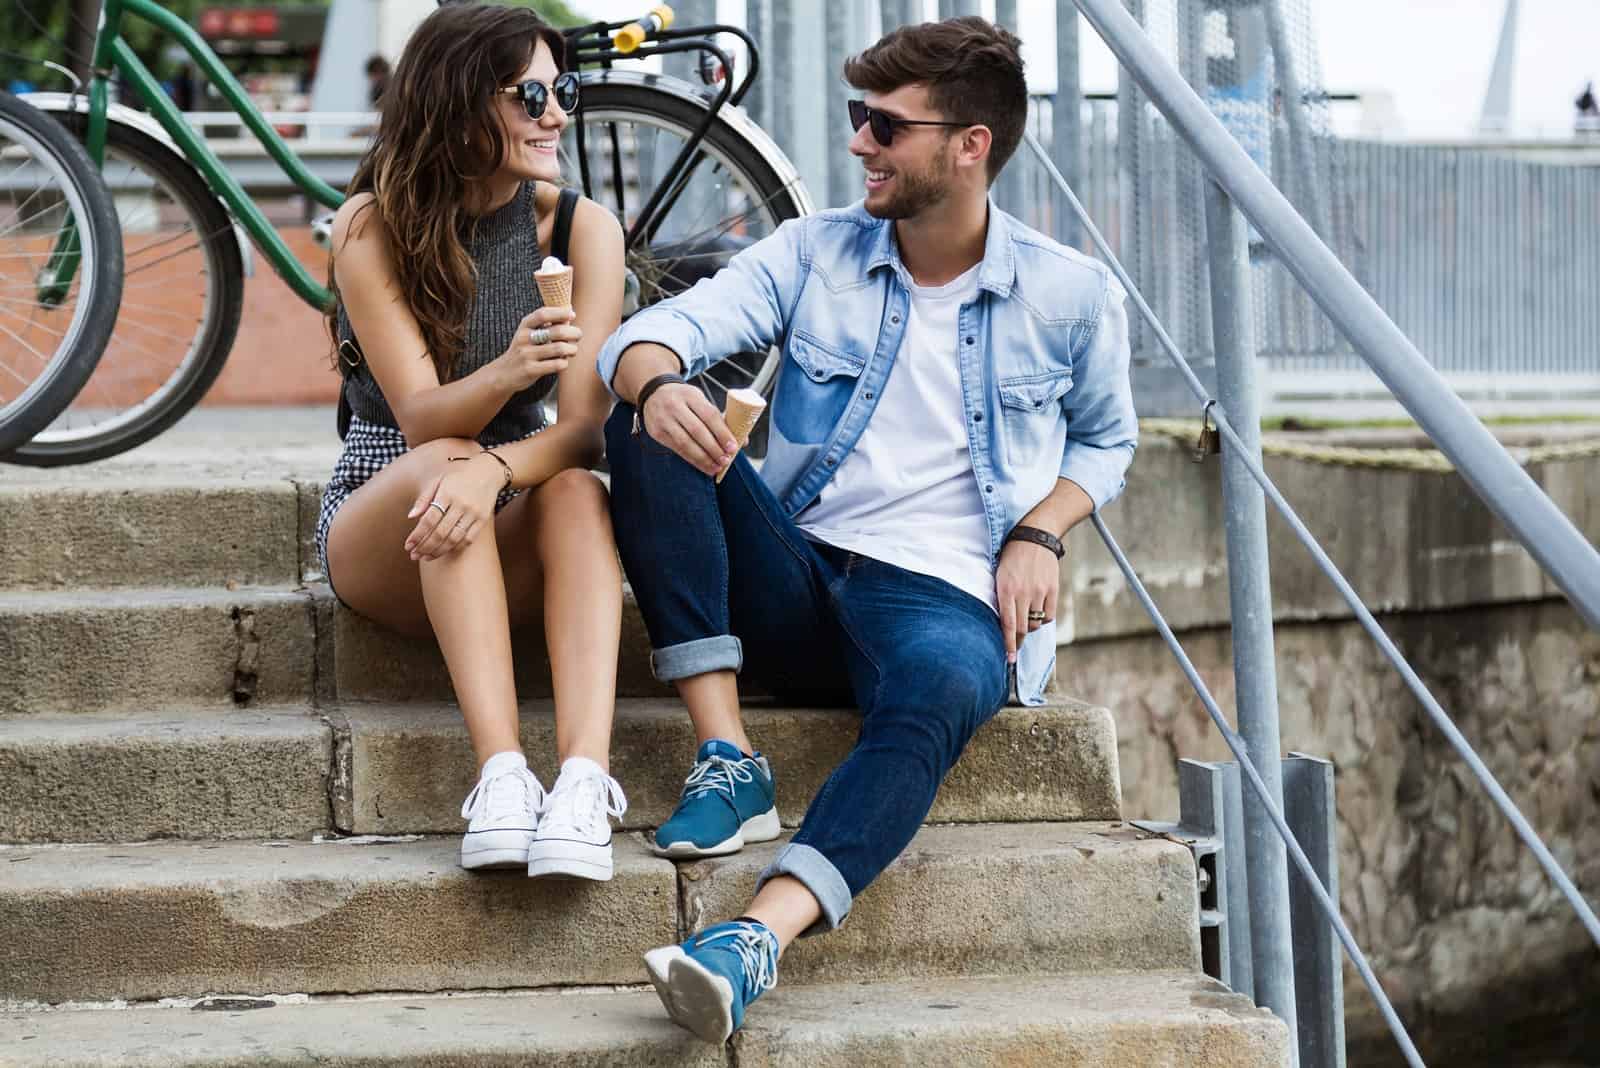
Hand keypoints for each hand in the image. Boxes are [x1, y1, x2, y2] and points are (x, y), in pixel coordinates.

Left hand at [404, 454, 501, 561]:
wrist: (488, 472)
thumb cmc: (458, 477)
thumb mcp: (438, 481)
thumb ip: (424, 498)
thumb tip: (411, 517)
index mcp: (447, 493)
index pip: (429, 519)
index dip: (417, 535)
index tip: (408, 546)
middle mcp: (461, 504)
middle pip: (440, 532)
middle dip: (425, 547)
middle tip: (414, 555)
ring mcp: (474, 513)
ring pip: (454, 539)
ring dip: (438, 551)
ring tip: (426, 557)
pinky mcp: (483, 519)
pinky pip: (468, 539)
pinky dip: (455, 548)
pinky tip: (445, 551)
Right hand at [494, 306, 579, 391]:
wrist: (503, 374)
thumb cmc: (523, 351)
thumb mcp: (527, 334)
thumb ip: (545, 325)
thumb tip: (569, 314)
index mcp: (524, 326)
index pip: (543, 314)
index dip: (560, 313)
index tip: (572, 315)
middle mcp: (524, 338)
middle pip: (557, 331)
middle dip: (573, 333)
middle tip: (578, 335)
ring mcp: (526, 355)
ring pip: (559, 349)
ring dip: (572, 349)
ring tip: (573, 350)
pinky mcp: (530, 370)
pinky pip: (556, 365)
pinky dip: (564, 363)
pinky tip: (563, 362)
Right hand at [641, 382, 739, 477]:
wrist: (653, 392)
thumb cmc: (684, 399)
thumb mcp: (700, 400)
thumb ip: (718, 418)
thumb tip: (742, 441)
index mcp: (690, 395)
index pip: (709, 415)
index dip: (722, 433)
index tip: (733, 447)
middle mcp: (675, 406)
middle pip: (697, 431)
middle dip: (714, 448)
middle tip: (726, 460)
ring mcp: (663, 419)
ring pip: (685, 443)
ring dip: (703, 458)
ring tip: (716, 467)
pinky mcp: (656, 432)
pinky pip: (676, 449)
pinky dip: (692, 460)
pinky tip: (703, 466)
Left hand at [995, 537, 1059, 663]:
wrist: (1035, 537)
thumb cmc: (1012, 557)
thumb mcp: (999, 575)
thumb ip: (1001, 598)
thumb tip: (1004, 624)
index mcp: (1006, 589)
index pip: (1007, 624)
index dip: (1008, 644)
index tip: (1009, 658)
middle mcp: (1023, 592)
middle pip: (1022, 628)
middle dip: (1018, 641)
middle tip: (1014, 648)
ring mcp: (1039, 592)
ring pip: (1035, 623)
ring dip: (1029, 627)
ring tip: (1025, 619)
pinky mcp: (1053, 590)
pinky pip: (1049, 616)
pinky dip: (1043, 619)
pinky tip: (1038, 612)